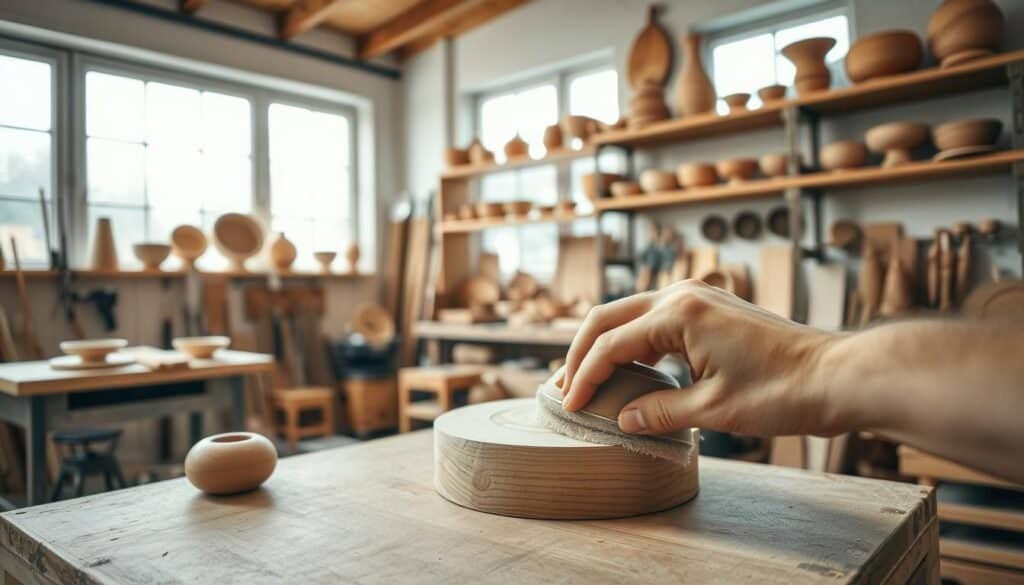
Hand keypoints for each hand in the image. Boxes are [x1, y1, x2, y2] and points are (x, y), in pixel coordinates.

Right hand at [560, 280, 841, 437]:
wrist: (836, 375)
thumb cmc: (783, 391)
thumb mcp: (713, 410)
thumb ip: (659, 412)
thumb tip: (621, 419)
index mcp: (679, 313)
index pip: (612, 345)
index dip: (584, 378)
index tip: (568, 406)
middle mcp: (683, 294)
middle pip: (609, 318)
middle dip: (580, 353)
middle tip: (562, 388)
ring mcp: (698, 297)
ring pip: (630, 315)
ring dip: (604, 345)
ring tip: (583, 378)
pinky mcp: (709, 309)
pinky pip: (655, 320)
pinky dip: (632, 343)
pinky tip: (625, 367)